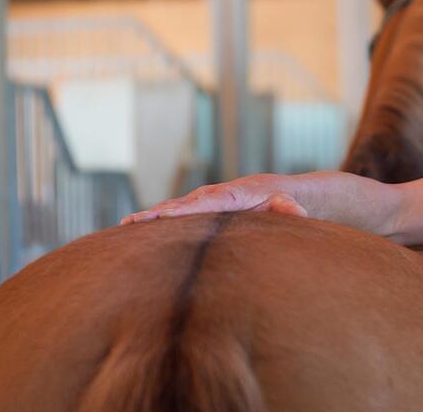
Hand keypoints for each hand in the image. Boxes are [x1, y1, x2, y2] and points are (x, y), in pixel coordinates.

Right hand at [120, 174, 307, 223]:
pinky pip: (175, 214)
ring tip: (124, 228)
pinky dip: (155, 220)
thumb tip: (297, 213)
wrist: (280, 192)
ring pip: (174, 209)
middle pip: (181, 206)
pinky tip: (134, 230)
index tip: (162, 217)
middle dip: (156, 215)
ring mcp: (204, 201)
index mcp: (231, 195)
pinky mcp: (200, 209)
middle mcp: (213, 195)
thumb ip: (289, 210)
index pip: (203, 203)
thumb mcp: (289, 206)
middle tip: (130, 224)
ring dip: (150, 218)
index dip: (182, 211)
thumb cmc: (284, 202)